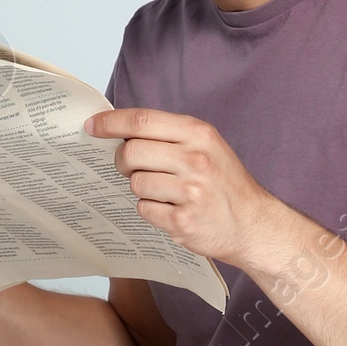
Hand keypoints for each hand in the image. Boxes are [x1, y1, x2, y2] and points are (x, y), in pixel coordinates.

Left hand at [85, 108, 292, 271]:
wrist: (254, 225)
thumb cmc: (226, 184)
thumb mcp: (208, 147)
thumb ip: (170, 136)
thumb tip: (121, 131)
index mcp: (199, 134)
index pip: (143, 121)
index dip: (111, 122)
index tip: (92, 125)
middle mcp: (195, 160)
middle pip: (132, 152)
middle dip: (123, 161)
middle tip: (131, 167)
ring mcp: (190, 192)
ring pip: (136, 183)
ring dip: (142, 189)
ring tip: (165, 193)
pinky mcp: (183, 221)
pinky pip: (144, 209)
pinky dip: (152, 210)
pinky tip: (172, 210)